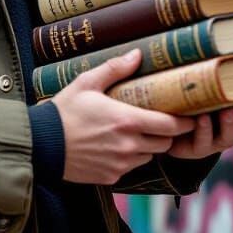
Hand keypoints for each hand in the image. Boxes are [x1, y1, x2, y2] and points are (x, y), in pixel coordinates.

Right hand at [52, 49, 196, 184]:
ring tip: (136, 132)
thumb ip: (115, 69)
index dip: (185, 122)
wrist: (42, 145)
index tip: (191, 116)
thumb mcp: (87, 83)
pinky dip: (130, 158)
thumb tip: (138, 54)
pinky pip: (131, 168)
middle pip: (164, 143)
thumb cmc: (64, 111)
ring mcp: (120, 164)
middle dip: (167, 134)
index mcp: (127, 121)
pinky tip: (116, 146)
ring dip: (148, 146)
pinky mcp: (111, 177)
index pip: (170, 126)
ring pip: (149, 156)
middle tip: (162, 121)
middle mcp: (128, 146)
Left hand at [166, 96, 232, 159]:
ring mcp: (217, 141)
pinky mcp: (197, 148)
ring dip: (230, 122)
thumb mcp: (217, 93)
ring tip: (227, 110)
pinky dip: (204, 129)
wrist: (177, 135)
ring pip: (228, 135)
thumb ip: (231, 82)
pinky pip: (202, 140)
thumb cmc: (202, 106)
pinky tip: (202, 118)